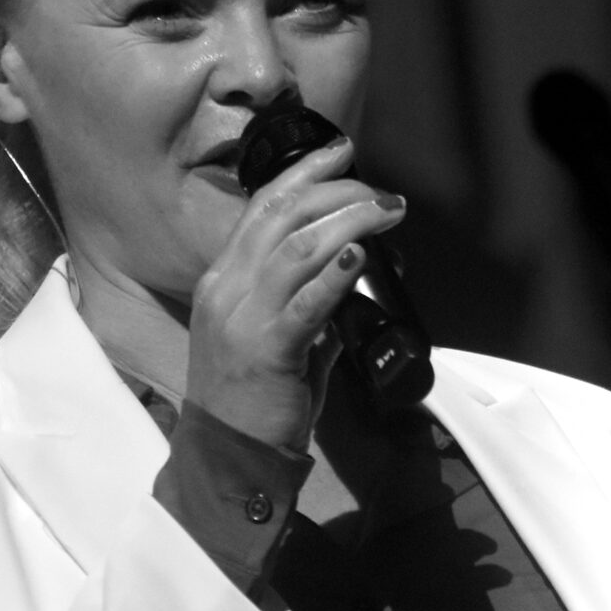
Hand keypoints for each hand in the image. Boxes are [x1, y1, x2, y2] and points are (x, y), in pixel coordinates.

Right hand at [185, 138, 406, 454]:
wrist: (231, 458)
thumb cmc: (257, 404)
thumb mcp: (279, 344)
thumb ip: (309, 311)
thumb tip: (349, 286)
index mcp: (223, 281)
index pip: (261, 209)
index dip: (303, 174)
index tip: (341, 151)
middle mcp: (226, 289)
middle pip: (280, 216)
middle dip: (335, 189)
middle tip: (380, 188)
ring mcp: (242, 319)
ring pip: (295, 249)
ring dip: (348, 222)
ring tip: (386, 211)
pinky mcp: (266, 351)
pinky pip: (305, 304)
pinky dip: (335, 276)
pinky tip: (360, 256)